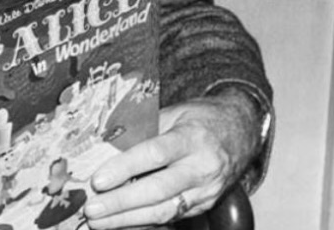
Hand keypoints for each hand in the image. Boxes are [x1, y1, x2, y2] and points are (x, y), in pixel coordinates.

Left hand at [82, 90, 259, 227]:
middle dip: (121, 203)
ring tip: (99, 222)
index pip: (154, 155)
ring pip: (164, 211)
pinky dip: (143, 223)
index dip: (124, 168)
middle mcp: (201, 168)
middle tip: (92, 209)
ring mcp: (206, 191)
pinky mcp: (205, 206)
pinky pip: (171, 218)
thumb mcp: (173, 113)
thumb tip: (102, 145)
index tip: (98, 180)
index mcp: (191, 138)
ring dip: (128, 219)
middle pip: (158, 190)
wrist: (241, 132)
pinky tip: (121, 224)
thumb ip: (142, 130)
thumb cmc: (200, 118)